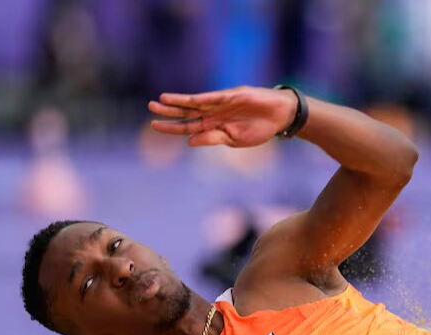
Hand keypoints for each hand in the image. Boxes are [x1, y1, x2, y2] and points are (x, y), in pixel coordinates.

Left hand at [148, 86, 297, 147]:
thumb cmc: (259, 129)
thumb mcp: (234, 140)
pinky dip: (198, 100)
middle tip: (150, 109)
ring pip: (195, 104)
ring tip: (160, 101)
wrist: (279, 116)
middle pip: (186, 113)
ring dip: (178, 103)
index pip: (188, 126)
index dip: (171, 127)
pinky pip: (211, 99)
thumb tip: (190, 141)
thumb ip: (213, 139)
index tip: (154, 126)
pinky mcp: (231, 96)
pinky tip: (185, 100)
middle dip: (169, 112)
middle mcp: (213, 114)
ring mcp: (221, 104)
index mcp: (214, 127)